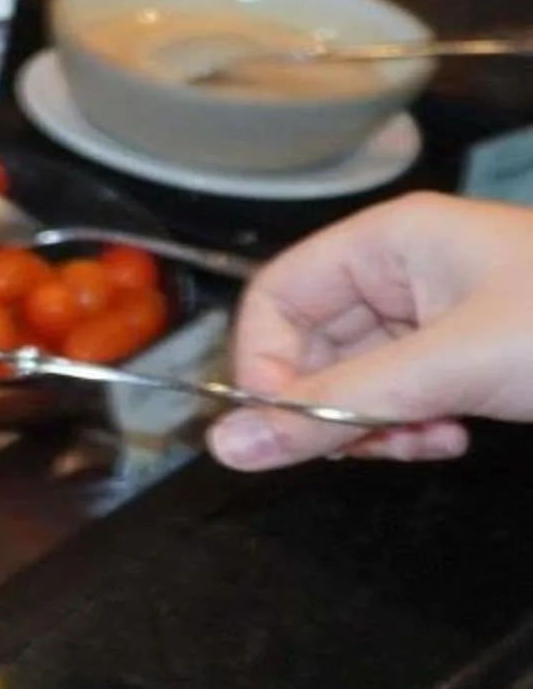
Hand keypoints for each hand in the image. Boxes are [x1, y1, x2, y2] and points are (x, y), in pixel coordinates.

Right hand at [209, 193, 532, 472]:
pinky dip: (412, 427)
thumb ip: (338, 406)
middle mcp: (401, 273)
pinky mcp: (463, 356)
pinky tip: (450, 439)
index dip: (264, 363)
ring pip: (357, 380)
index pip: (277, 297)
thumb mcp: (449, 366)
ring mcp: (434, 316)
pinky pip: (402, 395)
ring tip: (423, 442)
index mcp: (387, 242)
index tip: (282, 424)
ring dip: (376, 425)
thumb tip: (227, 444)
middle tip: (363, 446)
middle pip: (312, 345)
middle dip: (330, 406)